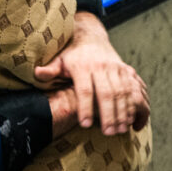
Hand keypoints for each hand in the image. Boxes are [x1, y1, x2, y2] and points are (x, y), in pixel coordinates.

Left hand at [35, 12, 149, 135]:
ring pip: (122, 92)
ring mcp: (115, 68)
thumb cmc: (70, 54)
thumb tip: (37, 73)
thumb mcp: (58, 60)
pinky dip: (133, 106)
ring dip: (123, 112)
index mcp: (82, 66)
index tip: (85, 124)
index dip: (85, 107)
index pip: (85, 89)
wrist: (90, 37)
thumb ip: (50, 70)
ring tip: (120, 131)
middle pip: (107, 93)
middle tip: (108, 133)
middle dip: (108, 114)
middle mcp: (101, 66)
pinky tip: (132, 121)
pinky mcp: (125, 70)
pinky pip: (133, 89)